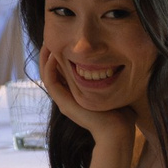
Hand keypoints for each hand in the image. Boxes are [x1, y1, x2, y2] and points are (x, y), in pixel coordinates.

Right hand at [37, 40, 136, 159]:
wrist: (118, 131)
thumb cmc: (121, 113)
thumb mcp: (115, 89)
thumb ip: (112, 76)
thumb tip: (121, 59)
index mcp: (77, 92)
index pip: (62, 70)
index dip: (60, 54)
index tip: (63, 38)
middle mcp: (67, 96)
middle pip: (51, 70)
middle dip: (50, 53)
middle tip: (50, 36)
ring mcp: (64, 100)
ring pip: (46, 75)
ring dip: (45, 58)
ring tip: (47, 42)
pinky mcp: (64, 104)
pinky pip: (50, 82)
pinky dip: (49, 67)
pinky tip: (53, 54)